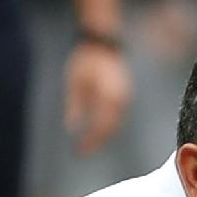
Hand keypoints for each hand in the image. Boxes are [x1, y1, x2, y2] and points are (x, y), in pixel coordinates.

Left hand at [64, 41, 131, 155]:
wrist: (102, 44)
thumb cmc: (86, 60)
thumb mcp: (74, 82)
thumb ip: (75, 105)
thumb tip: (72, 128)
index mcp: (109, 96)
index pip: (101, 126)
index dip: (91, 141)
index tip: (79, 150)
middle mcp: (120, 98)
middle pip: (110, 127)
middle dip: (97, 141)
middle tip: (82, 152)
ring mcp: (124, 97)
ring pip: (115, 123)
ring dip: (103, 135)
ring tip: (88, 144)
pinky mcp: (123, 95)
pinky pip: (117, 116)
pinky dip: (107, 125)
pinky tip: (96, 131)